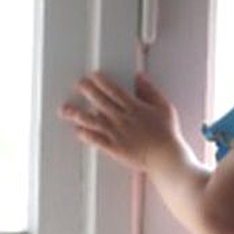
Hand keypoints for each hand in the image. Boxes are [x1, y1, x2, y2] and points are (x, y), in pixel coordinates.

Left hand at [58, 72, 181, 170]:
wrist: (166, 157)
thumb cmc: (167, 133)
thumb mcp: (164, 107)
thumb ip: (150, 90)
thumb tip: (140, 77)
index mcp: (135, 108)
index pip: (115, 91)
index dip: (103, 82)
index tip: (94, 76)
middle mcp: (123, 119)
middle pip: (101, 102)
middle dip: (88, 91)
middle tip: (79, 84)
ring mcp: (117, 134)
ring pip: (94, 121)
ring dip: (78, 114)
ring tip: (66, 109)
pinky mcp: (114, 148)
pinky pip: (96, 140)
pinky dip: (86, 135)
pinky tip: (77, 130)